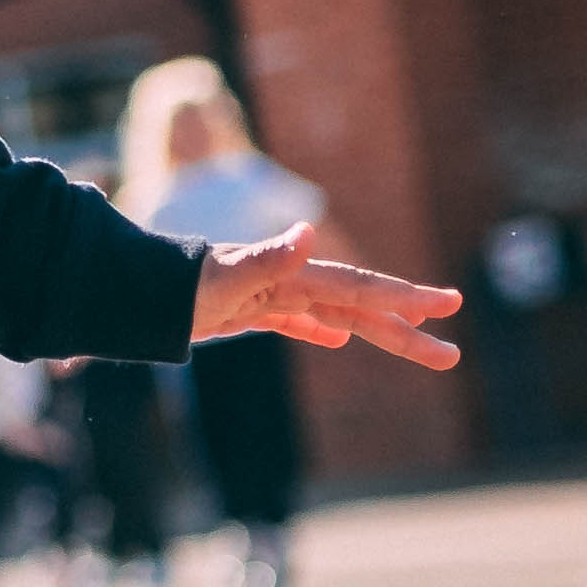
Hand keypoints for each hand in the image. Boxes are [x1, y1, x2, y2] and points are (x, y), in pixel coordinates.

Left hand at [191, 225, 463, 368]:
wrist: (133, 290)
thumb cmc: (175, 284)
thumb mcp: (222, 275)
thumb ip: (267, 257)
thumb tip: (309, 230)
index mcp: (292, 275)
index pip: (359, 288)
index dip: (405, 298)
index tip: (448, 305)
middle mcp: (289, 282)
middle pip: (360, 308)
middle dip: (407, 330)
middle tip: (453, 356)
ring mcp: (271, 296)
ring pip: (338, 317)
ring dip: (378, 333)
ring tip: (420, 348)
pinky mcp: (248, 311)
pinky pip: (295, 322)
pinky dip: (319, 329)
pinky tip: (337, 338)